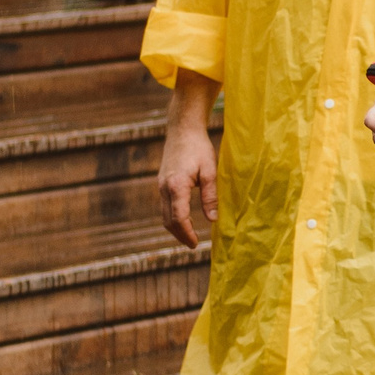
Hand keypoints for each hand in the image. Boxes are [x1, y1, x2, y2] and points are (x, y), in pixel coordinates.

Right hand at [158, 117, 219, 247]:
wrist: (182, 129)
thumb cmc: (199, 148)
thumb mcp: (210, 171)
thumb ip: (211, 196)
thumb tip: (213, 220)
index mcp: (176, 186)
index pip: (179, 218)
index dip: (187, 234)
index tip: (195, 244)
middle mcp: (164, 188)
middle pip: (168, 220)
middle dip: (179, 235)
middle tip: (192, 245)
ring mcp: (161, 185)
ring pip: (164, 214)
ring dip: (175, 228)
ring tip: (188, 237)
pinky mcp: (162, 182)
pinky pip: (164, 206)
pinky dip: (172, 217)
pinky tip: (183, 220)